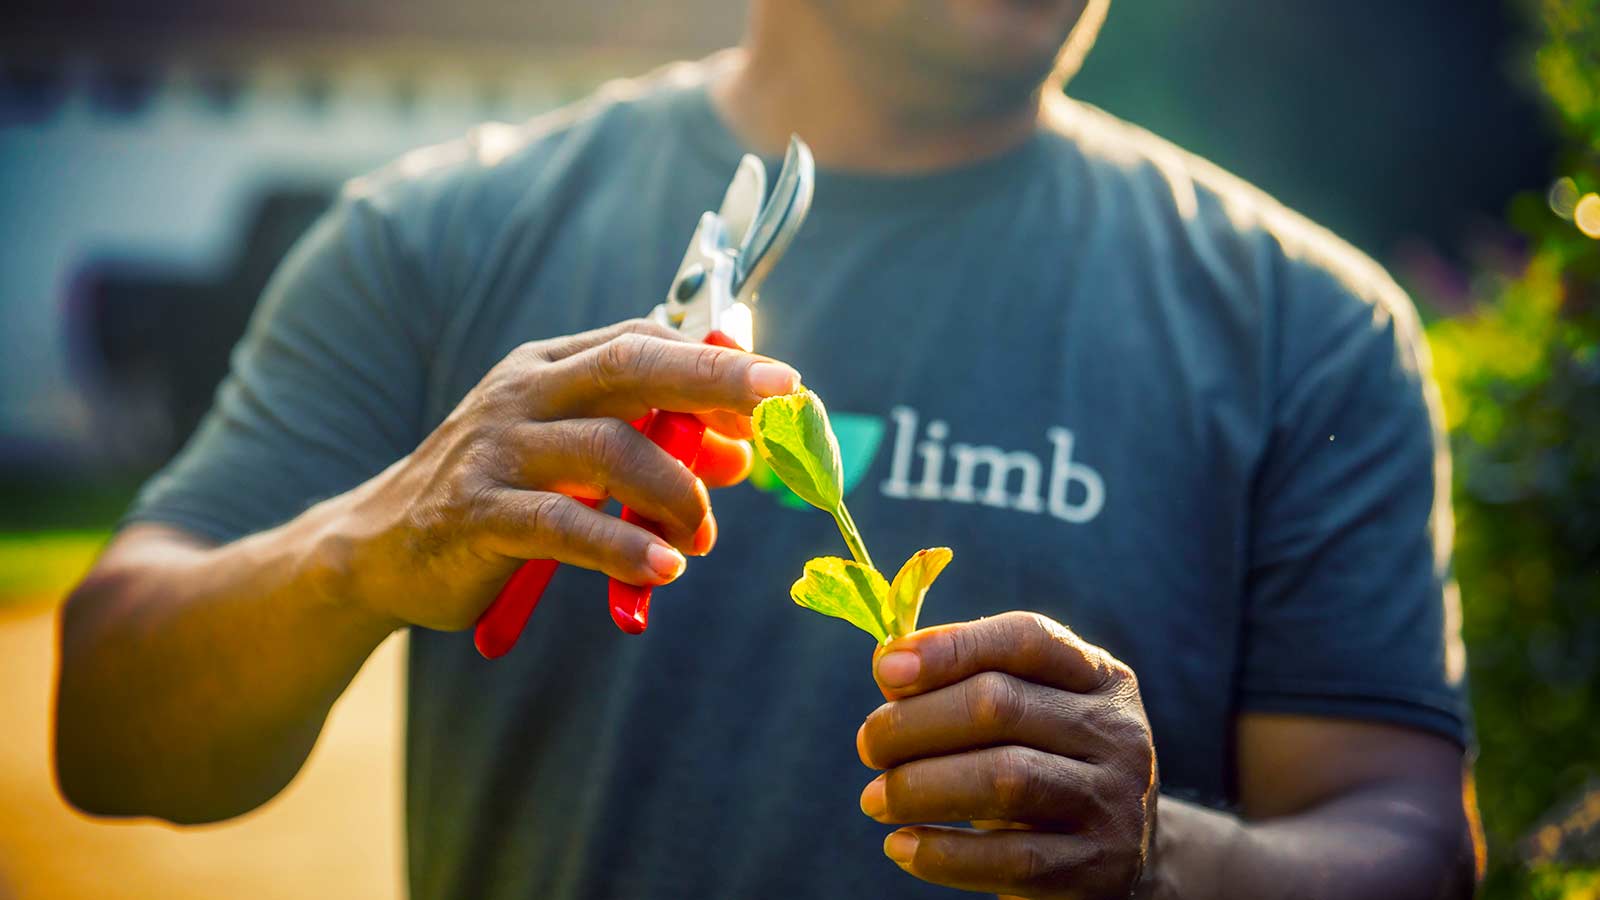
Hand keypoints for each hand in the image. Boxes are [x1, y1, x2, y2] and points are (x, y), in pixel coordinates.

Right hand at [319, 318, 800, 630]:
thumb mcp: (569, 454)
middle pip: (629, 369)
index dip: (714, 359)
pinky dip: (622, 545)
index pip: (640, 341)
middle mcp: (523, 395)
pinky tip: (665, 568)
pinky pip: (564, 525)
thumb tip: (741, 453)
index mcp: (548, 368)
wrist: (378, 546)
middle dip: (712, 377)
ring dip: (676, 492)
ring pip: (607, 450)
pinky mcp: (477, 516)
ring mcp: (496, 452)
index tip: (781, 384)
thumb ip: (647, 443)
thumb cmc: (496, 492)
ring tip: (704, 535)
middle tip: (780, 399)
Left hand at [856, 612, 1157, 898]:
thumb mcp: (1023, 719)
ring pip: (1004, 778)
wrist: (1114, 862)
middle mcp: (1118, 733)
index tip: (884, 668)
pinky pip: (1010, 859)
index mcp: (1101, 680)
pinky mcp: (1099, 870)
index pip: (1026, 639)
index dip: (951, 647)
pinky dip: (942, 853)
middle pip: (1000, 706)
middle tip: (869, 746)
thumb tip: (890, 666)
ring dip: (920, 786)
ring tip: (874, 798)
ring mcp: (1114, 803)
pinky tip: (900, 846)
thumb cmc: (1042, 770)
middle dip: (915, 723)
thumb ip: (965, 684)